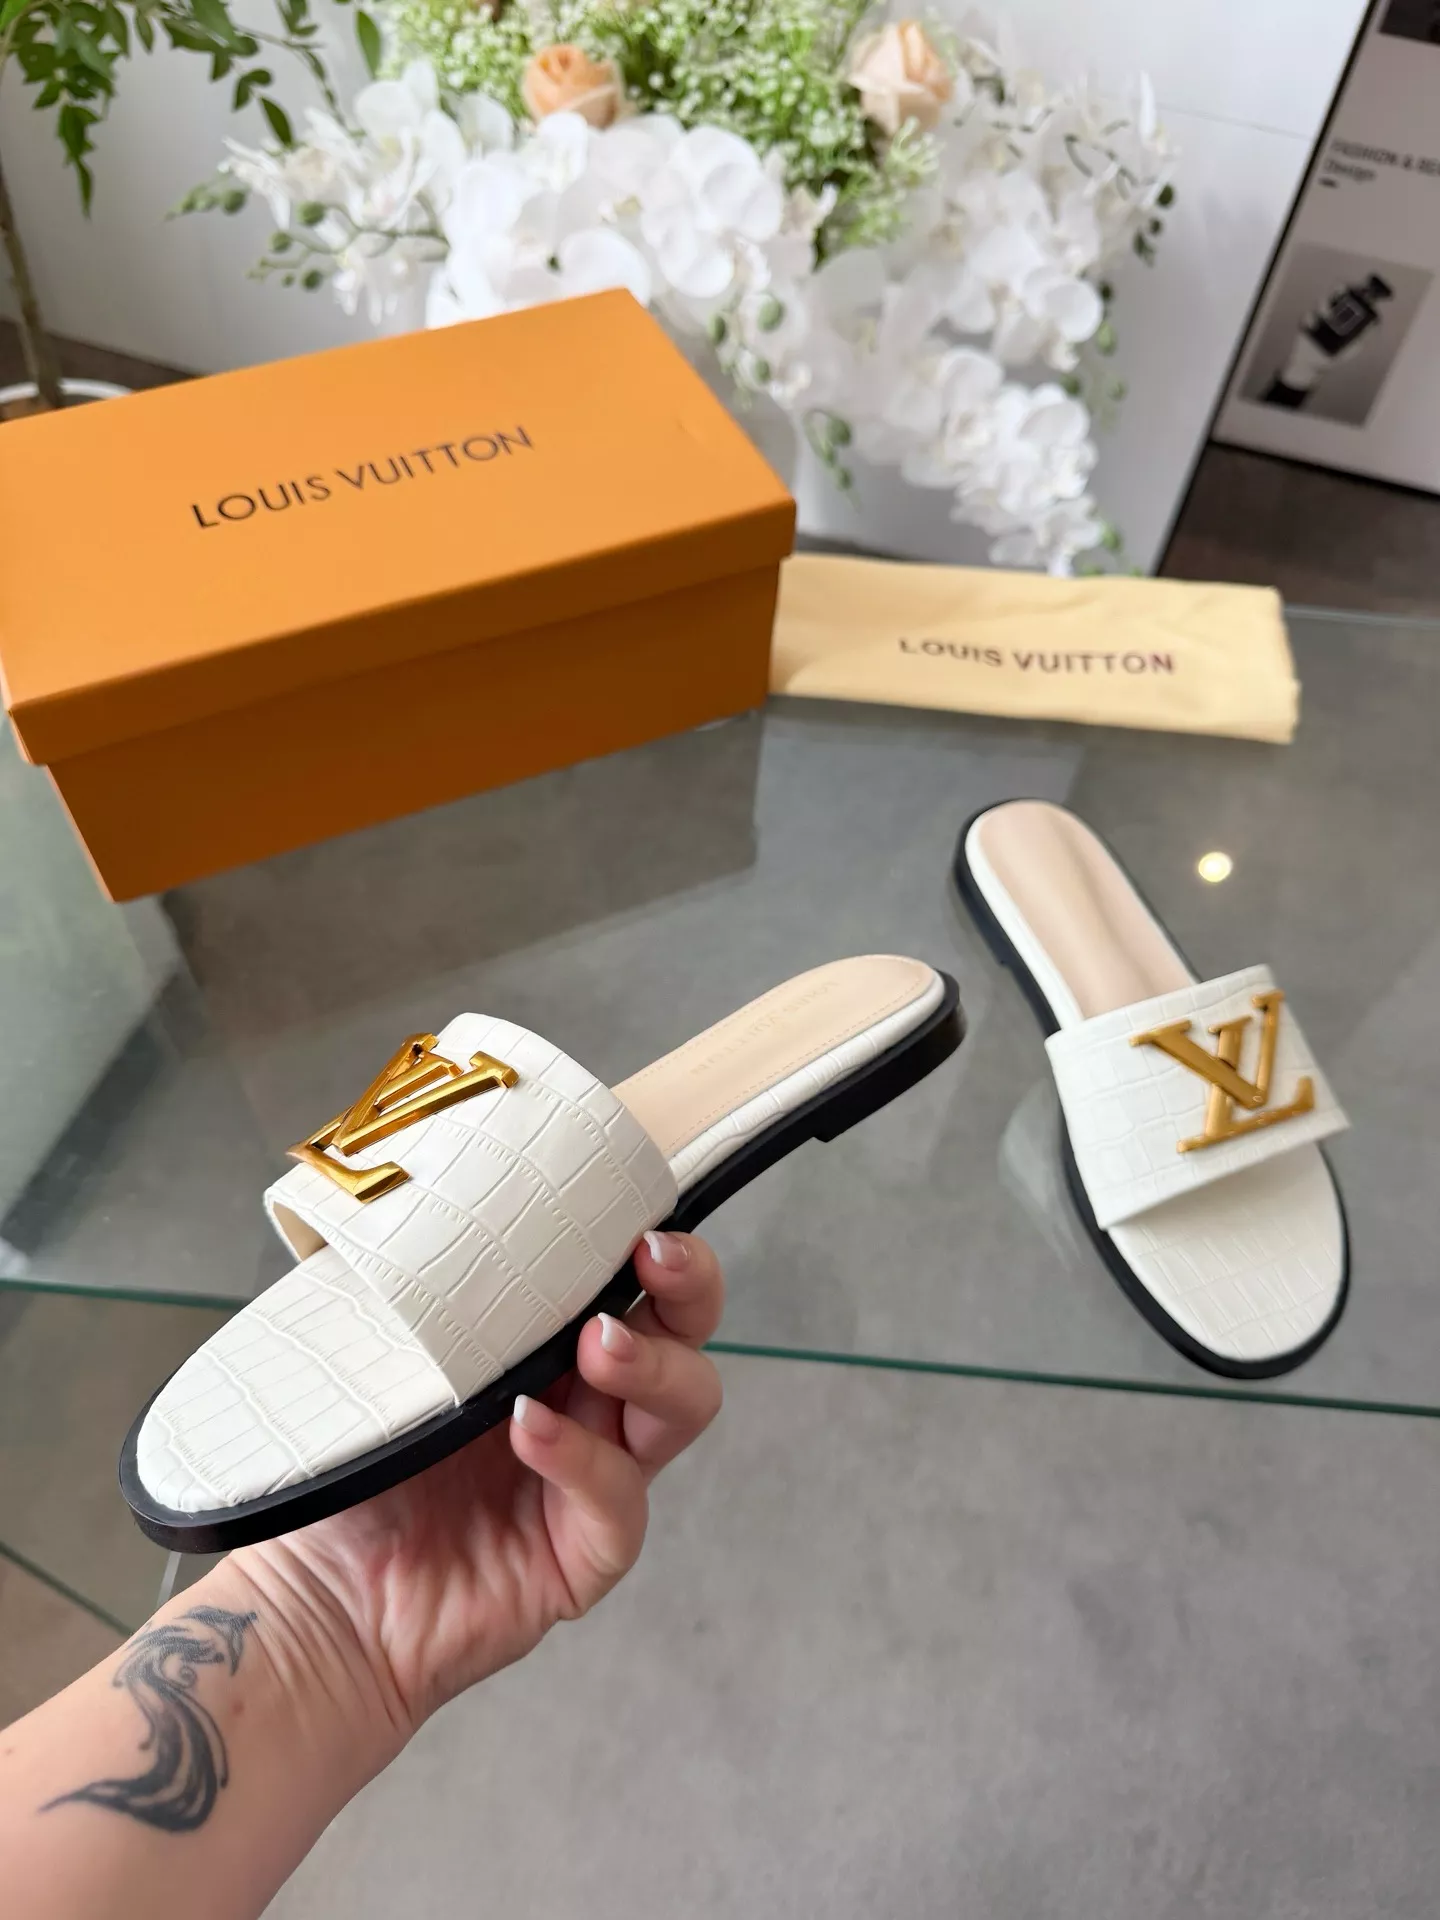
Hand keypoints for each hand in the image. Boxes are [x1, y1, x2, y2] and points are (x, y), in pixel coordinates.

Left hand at [231, 1231, 723, 1745]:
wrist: (314, 1599)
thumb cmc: (347, 1470)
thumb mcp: (386, 1357)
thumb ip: (431, 1294)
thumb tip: (443, 1201)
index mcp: (548, 1348)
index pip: (632, 1284)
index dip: (657, 1250)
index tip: (639, 1219)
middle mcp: (589, 1406)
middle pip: (687, 1335)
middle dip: (688, 1290)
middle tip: (652, 1261)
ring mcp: (595, 1480)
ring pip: (681, 1408)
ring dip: (651, 1365)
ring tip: (596, 1347)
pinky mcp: (585, 1554)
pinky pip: (617, 1498)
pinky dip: (582, 1458)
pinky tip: (532, 1431)